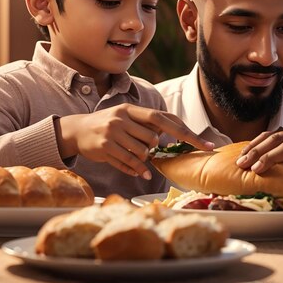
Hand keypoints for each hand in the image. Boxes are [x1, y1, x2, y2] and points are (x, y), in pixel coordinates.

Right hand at [57, 104, 213, 178]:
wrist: (76, 131)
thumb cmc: (108, 125)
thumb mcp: (126, 118)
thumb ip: (146, 124)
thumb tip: (171, 135)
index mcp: (131, 109)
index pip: (163, 119)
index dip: (186, 132)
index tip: (205, 145)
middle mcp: (121, 118)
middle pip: (152, 138)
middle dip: (154, 148)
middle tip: (147, 149)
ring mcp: (112, 133)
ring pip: (142, 152)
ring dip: (143, 159)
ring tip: (134, 155)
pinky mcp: (104, 148)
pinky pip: (129, 163)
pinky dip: (138, 170)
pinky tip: (143, 172)